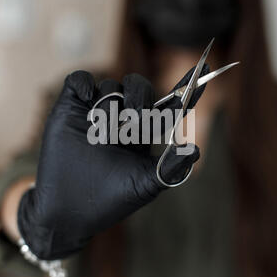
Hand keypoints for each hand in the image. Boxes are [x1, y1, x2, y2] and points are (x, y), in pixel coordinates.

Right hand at [17, 68, 206, 259]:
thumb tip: (195, 150)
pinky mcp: (71, 107)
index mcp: (143, 132)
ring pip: (110, 86)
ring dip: (110, 108)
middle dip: (140, 98)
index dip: (186, 88)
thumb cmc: (111, 199)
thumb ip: (171, 168)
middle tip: (133, 121)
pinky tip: (87, 100)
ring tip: (102, 136)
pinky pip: (79, 80)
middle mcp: (122, 118)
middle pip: (139, 87)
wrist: (70, 209)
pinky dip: (85, 84)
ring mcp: (95, 111)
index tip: (205, 68)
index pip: (168, 104)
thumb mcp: (145, 185)